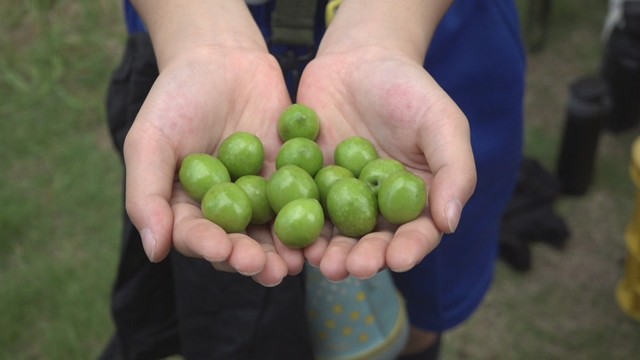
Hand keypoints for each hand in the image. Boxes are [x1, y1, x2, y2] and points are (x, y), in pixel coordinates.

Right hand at [123, 46, 301, 285]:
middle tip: (266, 269)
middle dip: (252, 258)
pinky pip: (301, 201)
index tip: (221, 251)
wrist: (223, 59)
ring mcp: (261, 196)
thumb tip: (154, 252)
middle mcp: (226, 210)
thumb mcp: (150, 140)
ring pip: (273, 232)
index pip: (196, 236)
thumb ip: (146, 194)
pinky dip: (311, 218)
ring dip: (284, 251)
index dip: (208, 246)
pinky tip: (320, 232)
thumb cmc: (177, 97)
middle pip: (238, 243)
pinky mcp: (291, 179)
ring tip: (294, 264)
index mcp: (188, 207)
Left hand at [297, 47, 476, 280]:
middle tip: (353, 268)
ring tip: (323, 264)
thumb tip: (449, 224)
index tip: (398, 259)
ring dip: (330, 252)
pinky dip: (297, 225)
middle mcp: (379, 206)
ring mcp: (342, 198)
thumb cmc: (409, 90)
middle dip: (365, 258)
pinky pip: (302, 208)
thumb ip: (453, 169)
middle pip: (373, 241)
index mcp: (416, 199)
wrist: (359, 59)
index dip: (410, 248)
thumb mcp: (442, 121)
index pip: (417, 232)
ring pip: (336, 234)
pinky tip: (292, 239)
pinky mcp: (309, 184)